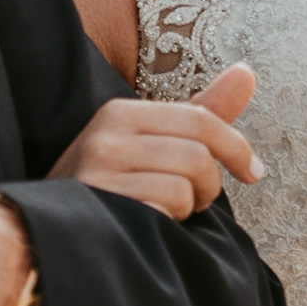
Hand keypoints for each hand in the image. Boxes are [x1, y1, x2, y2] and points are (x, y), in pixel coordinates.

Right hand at [47, 62, 263, 218]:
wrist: (52, 234)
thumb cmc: (114, 187)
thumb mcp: (154, 143)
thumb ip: (202, 111)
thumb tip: (247, 71)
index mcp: (120, 113)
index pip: (201, 120)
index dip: (237, 148)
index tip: (254, 173)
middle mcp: (106, 134)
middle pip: (199, 155)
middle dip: (208, 186)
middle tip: (193, 201)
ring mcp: (98, 170)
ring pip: (185, 187)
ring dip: (186, 209)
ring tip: (163, 211)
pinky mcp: (100, 204)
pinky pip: (165, 211)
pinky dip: (167, 225)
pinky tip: (146, 224)